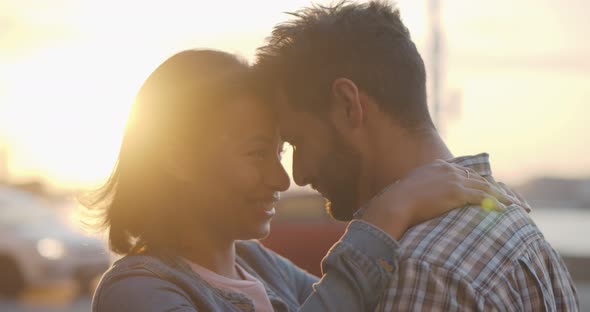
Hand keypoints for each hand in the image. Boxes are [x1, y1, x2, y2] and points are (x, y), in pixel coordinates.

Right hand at [360, 160, 514, 239]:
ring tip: (516, 205)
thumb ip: (421, 189)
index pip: (465, 172)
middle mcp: (448, 169)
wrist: (394, 204)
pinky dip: (497, 203)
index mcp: (438, 167)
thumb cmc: (398, 202)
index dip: (479, 182)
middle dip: (496, 188)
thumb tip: (422, 198)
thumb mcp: (410, 189)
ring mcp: (453, 179)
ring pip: (485, 186)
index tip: (490, 190)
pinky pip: (483, 197)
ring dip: (503, 196)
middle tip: (510, 198)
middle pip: (479, 178)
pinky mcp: (456, 192)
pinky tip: (507, 209)